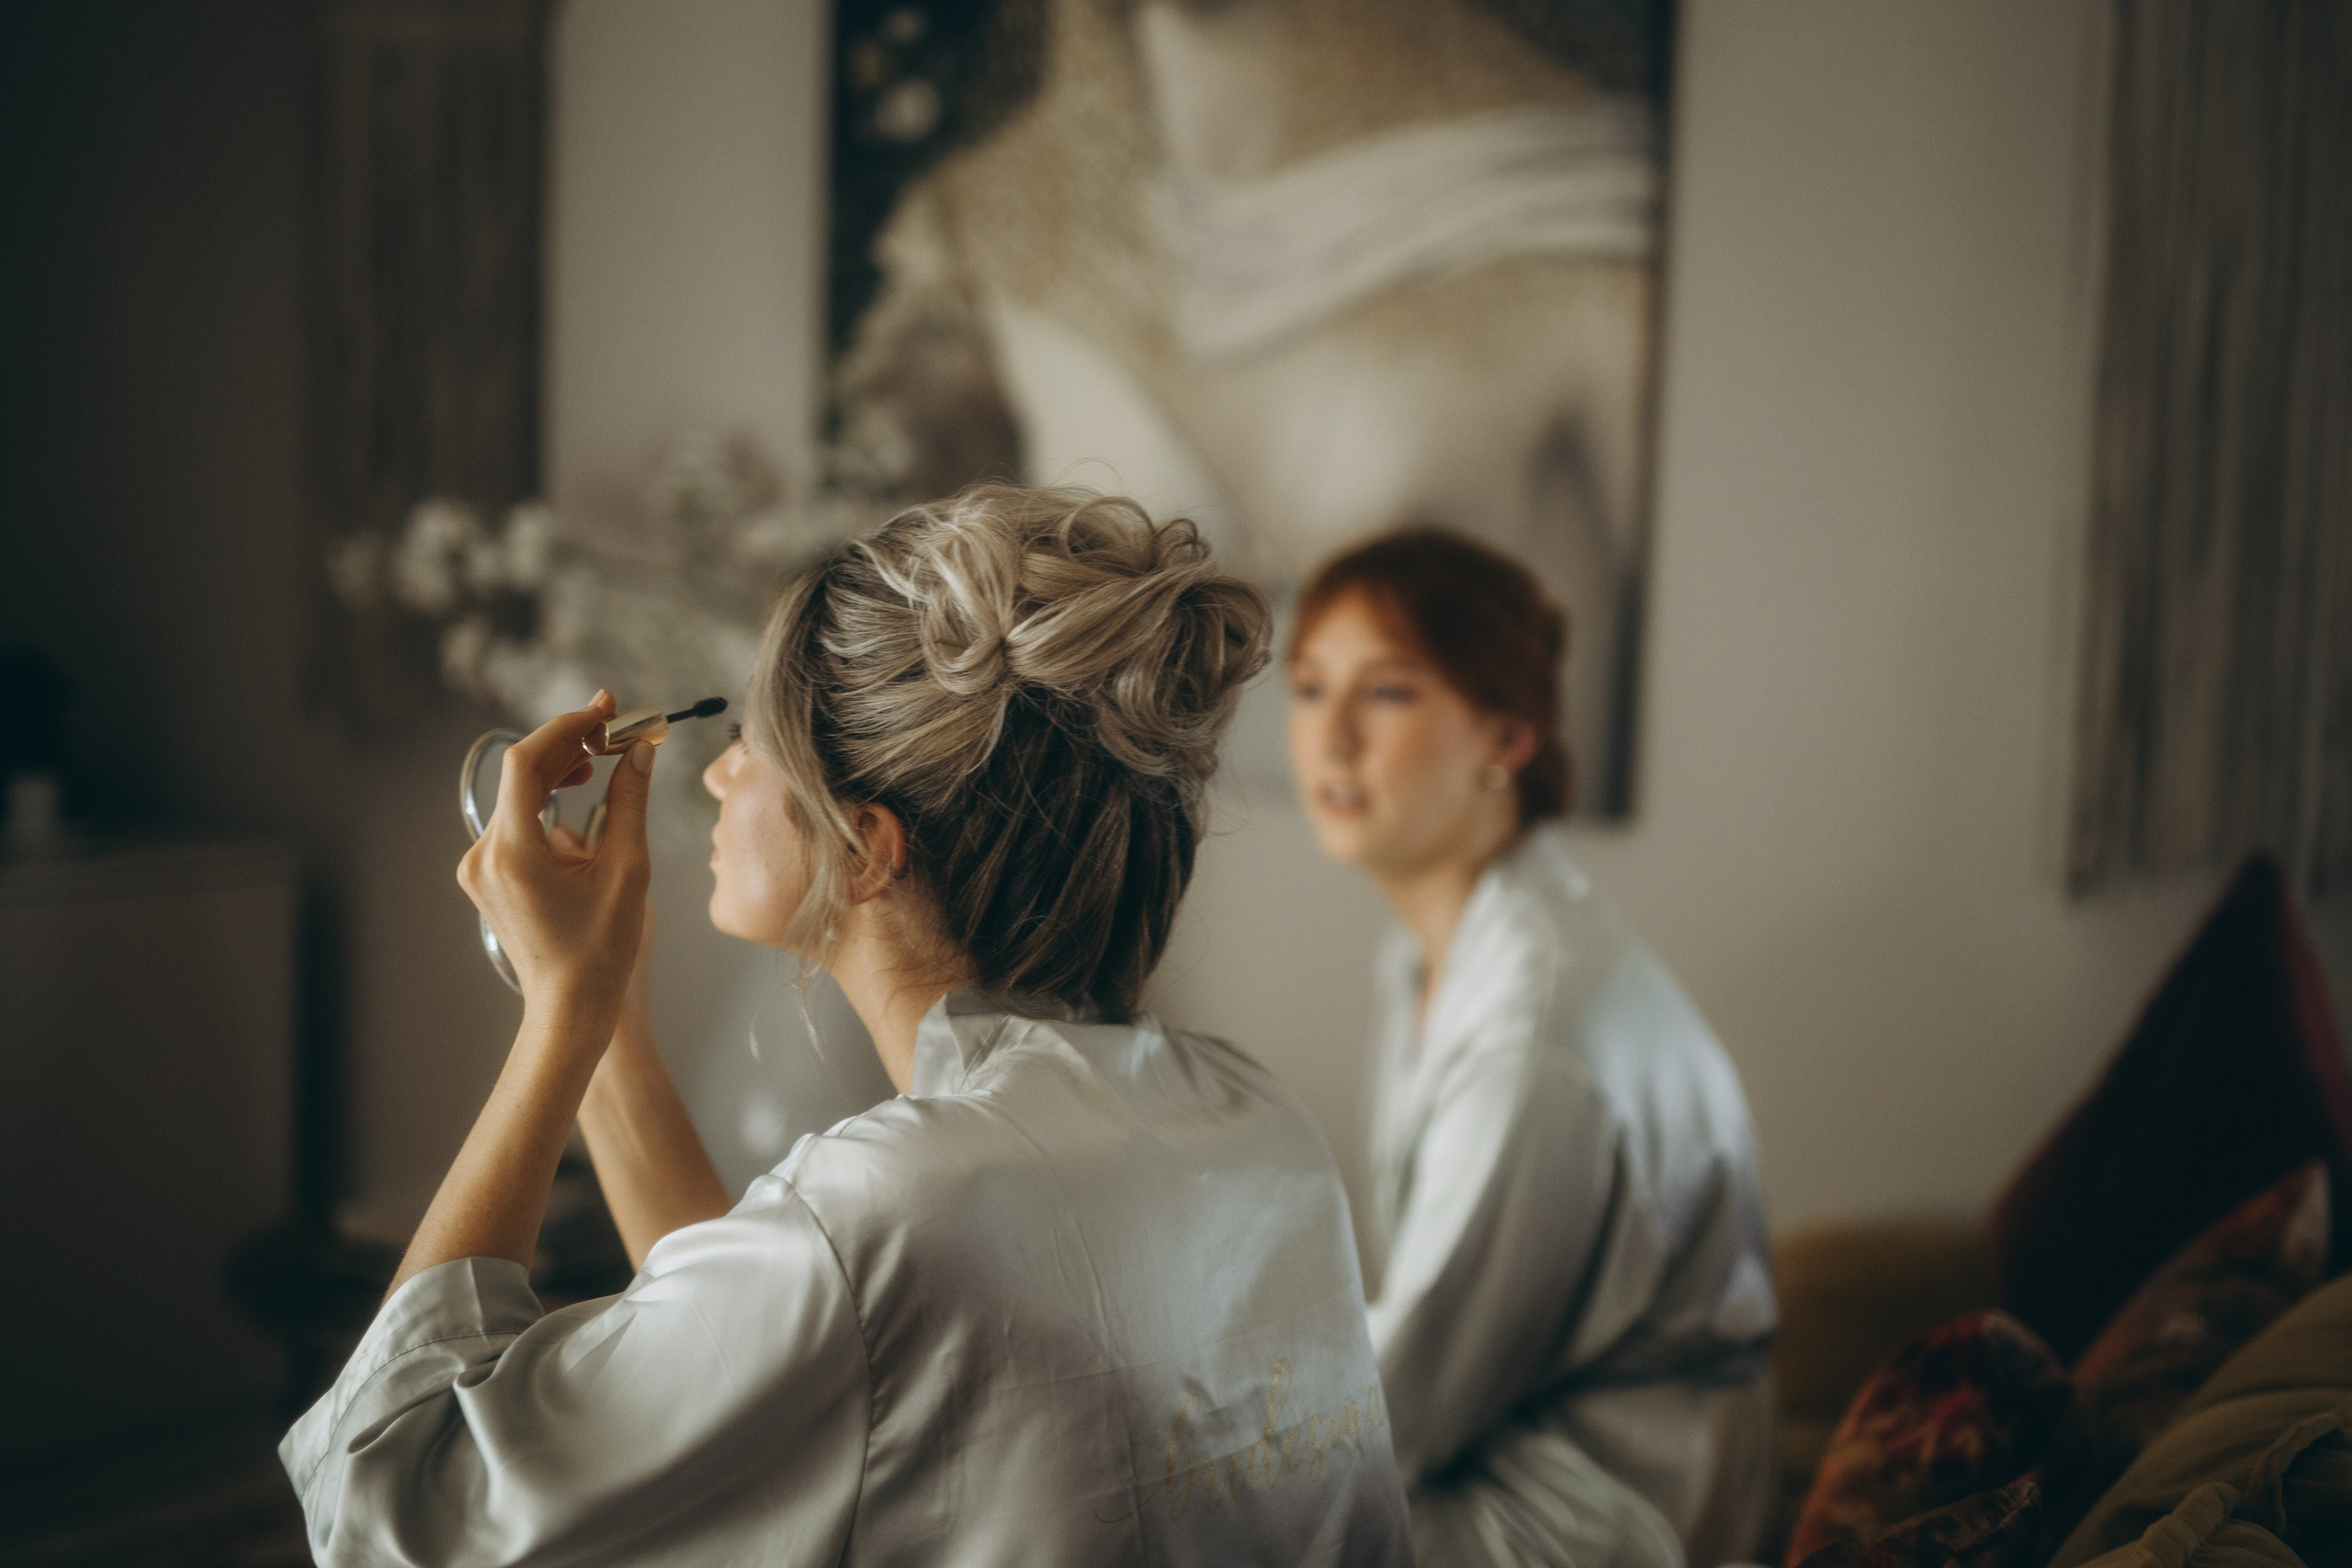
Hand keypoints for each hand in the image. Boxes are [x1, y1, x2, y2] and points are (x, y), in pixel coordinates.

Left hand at [458, 691, 653, 1030]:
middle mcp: (485, 855)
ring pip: (518, 794)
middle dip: (571, 743)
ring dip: (560, 769)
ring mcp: (480, 866)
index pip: (528, 762)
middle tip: (616, 726)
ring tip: (604, 757)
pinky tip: (579, 792)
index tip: (605, 709)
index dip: (567, 726)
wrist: (569, 1007)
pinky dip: (547, 798)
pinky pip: (515, 819)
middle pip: (523, 773)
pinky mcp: (486, 875)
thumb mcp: (627, 870)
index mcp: (513, 852)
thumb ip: (630, 801)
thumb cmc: (602, 950)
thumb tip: (641, 750)